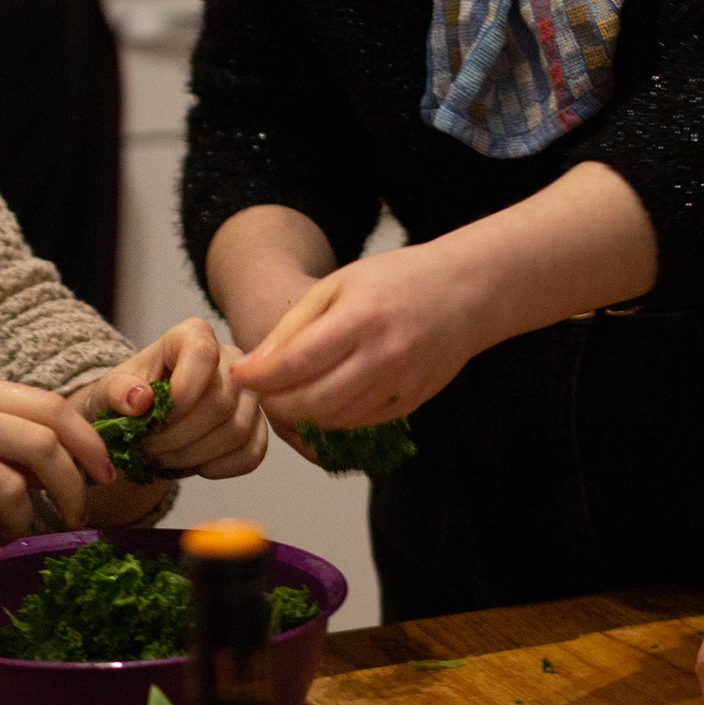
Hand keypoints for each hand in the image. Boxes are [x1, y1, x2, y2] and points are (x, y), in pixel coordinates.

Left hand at [75, 319, 267, 479]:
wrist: (142, 419)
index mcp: (194, 335)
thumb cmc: (129, 396)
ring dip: (194, 455)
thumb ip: (117, 390)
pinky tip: (193, 465)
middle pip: (221, 402)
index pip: (202, 354)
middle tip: (148, 450)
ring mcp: (249, 393)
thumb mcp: (110, 389)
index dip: (181, 392)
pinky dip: (219, 468)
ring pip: (237, 431)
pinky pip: (251, 453)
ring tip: (164, 459)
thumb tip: (139, 400)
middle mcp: (231, 359)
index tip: (153, 418)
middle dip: (178, 436)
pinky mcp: (258, 426)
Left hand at [229, 240, 491, 430]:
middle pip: (313, 402)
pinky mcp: (412, 401)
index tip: (237, 376)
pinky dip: (333, 419)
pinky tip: (321, 403)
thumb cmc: (396, 280)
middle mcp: (383, 356)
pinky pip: (360, 423)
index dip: (260, 376)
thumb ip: (295, 326)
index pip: (296, 362)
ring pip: (335, 419)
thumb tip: (254, 366)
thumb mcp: (339, 285)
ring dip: (302, 416)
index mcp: (360, 318)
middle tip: (261, 393)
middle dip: (277, 403)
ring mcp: (401, 383)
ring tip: (286, 397)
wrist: (466, 292)